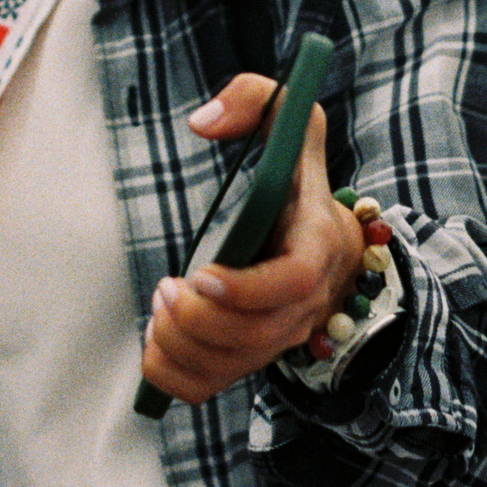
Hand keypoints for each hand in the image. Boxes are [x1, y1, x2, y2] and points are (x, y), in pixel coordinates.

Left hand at [140, 72, 365, 406]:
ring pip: (229, 367)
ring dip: (180, 344)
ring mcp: (280, 336)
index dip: (247, 288)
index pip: (293, 282)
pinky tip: (159, 335)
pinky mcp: (252, 356)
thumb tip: (202, 123)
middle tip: (166, 289)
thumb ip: (253, 99)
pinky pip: (208, 388)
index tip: (202, 273)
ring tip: (162, 303)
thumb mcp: (294, 121)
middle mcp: (306, 301)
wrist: (327, 238)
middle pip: (257, 337)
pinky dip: (171, 374)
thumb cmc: (300, 177)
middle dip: (199, 320)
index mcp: (316, 244)